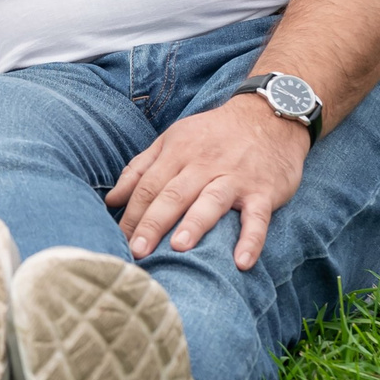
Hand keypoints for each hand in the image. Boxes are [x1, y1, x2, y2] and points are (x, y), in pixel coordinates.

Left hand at [106, 97, 310, 268]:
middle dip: (152, 223)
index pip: (148, 186)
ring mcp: (235, 178)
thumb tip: (111, 200)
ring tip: (178, 249)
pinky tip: (241, 262)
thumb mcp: (172, 141)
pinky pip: (257, 217)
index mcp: (178, 153)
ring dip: (195, 225)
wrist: (268, 117)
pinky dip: (251, 240)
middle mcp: (204, 165)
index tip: (118, 239)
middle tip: (136, 251)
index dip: (131, 213)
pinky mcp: (263, 191)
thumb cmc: (213, 135)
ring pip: (211, 201)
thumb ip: (140, 169)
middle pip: (173, 195)